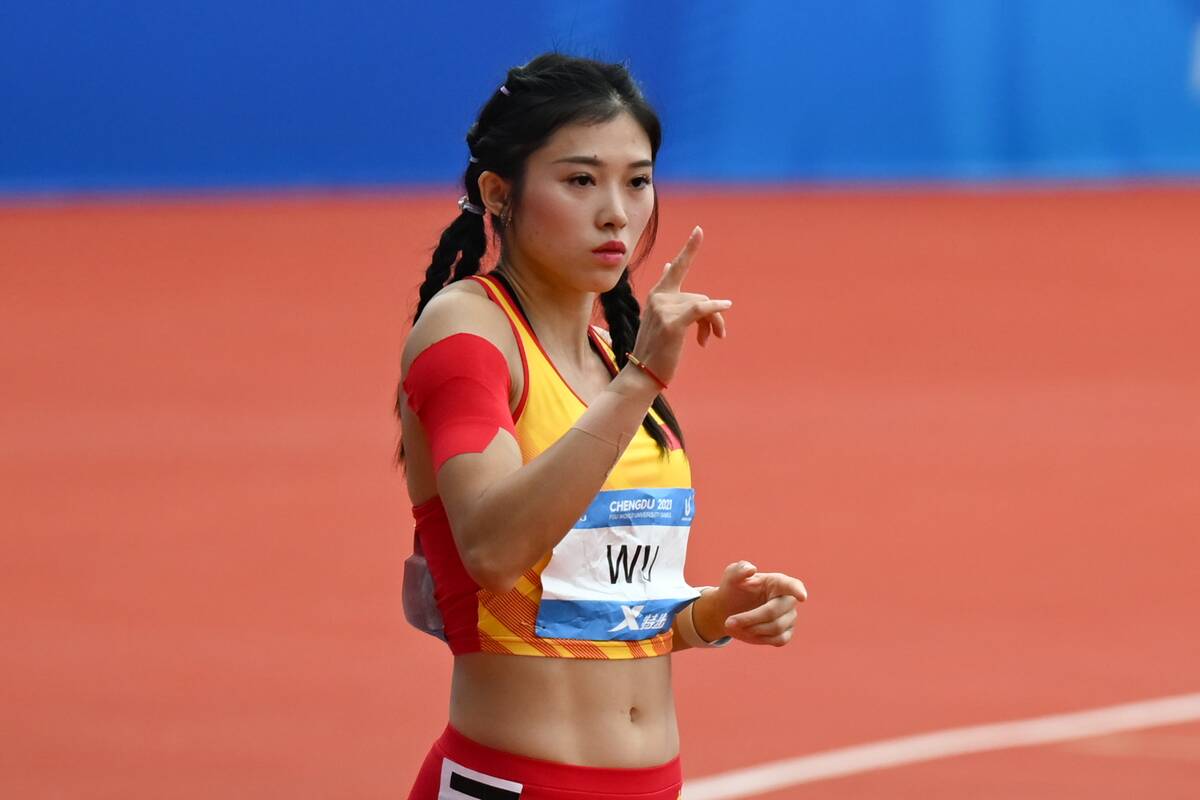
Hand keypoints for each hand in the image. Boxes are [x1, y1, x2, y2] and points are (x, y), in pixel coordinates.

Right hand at [629, 226, 731, 385]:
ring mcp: (664, 310)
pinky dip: (715, 310)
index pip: (676, 267)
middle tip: (715, 337)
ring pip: (703, 307)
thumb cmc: (656, 348)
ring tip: (707, 342)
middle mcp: (659, 298)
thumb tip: (666, 265)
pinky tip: (725, 307)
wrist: (643, 374)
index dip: (689, 248)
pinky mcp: (672, 324)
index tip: (699, 230)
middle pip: (700, 296)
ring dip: (713, 325)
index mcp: (658, 295)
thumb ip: (669, 294)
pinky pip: (701, 309)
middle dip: (713, 316)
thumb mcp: (662, 317)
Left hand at [703, 561, 807, 646]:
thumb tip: (751, 569)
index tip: (802, 597)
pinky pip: (779, 640)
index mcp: (778, 582)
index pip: (792, 585)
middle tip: (728, 622)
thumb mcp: (731, 576)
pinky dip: (760, 638)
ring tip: (735, 624)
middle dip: (750, 618)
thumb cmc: (733, 589)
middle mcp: (788, 600)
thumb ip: (739, 570)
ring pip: (776, 628)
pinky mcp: (786, 633)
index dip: (797, 591)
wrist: (728, 610)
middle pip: (774, 612)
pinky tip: (748, 631)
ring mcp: (789, 617)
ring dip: (752, 628)